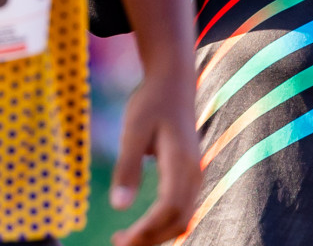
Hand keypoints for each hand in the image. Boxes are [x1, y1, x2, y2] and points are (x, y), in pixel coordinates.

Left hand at [110, 69, 199, 245]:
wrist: (173, 82)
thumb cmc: (151, 103)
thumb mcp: (133, 129)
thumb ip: (127, 167)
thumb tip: (118, 207)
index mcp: (181, 161)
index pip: (170, 208)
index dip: (148, 230)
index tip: (121, 238)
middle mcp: (193, 172)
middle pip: (179, 220)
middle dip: (150, 239)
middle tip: (117, 243)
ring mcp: (194, 175)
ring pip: (183, 219)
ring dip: (157, 235)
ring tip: (125, 238)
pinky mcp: (189, 176)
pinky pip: (182, 210)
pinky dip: (163, 225)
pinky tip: (141, 226)